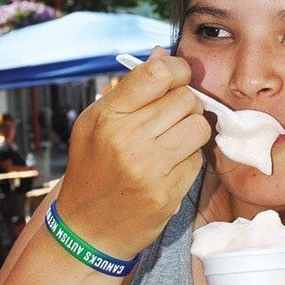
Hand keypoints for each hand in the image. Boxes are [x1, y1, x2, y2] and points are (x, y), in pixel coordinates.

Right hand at [56, 49, 210, 258]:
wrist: (86, 229)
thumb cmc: (93, 168)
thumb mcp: (97, 123)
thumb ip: (132, 90)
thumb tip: (163, 54)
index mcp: (107, 116)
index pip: (157, 73)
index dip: (177, 70)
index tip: (178, 77)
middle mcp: (126, 139)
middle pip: (185, 99)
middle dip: (184, 104)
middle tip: (170, 117)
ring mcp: (148, 169)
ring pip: (198, 127)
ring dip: (191, 131)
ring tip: (172, 140)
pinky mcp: (166, 194)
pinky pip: (197, 160)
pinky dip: (188, 160)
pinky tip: (168, 168)